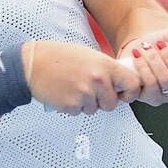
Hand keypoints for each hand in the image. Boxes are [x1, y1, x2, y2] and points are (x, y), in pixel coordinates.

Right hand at [24, 40, 139, 115]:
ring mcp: (85, 93)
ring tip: (73, 88)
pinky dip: (73, 106)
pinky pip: (79, 112)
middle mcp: (98, 79)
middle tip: (89, 91)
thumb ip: (106, 69)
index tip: (124, 95)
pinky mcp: (72, 104)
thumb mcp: (89, 55)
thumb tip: (120, 83)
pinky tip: (65, 92)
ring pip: (94, 109)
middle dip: (102, 101)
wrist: (34, 63)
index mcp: (105, 65)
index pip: (133, 84)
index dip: (130, 93)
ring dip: (86, 104)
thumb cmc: (60, 57)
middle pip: (112, 104)